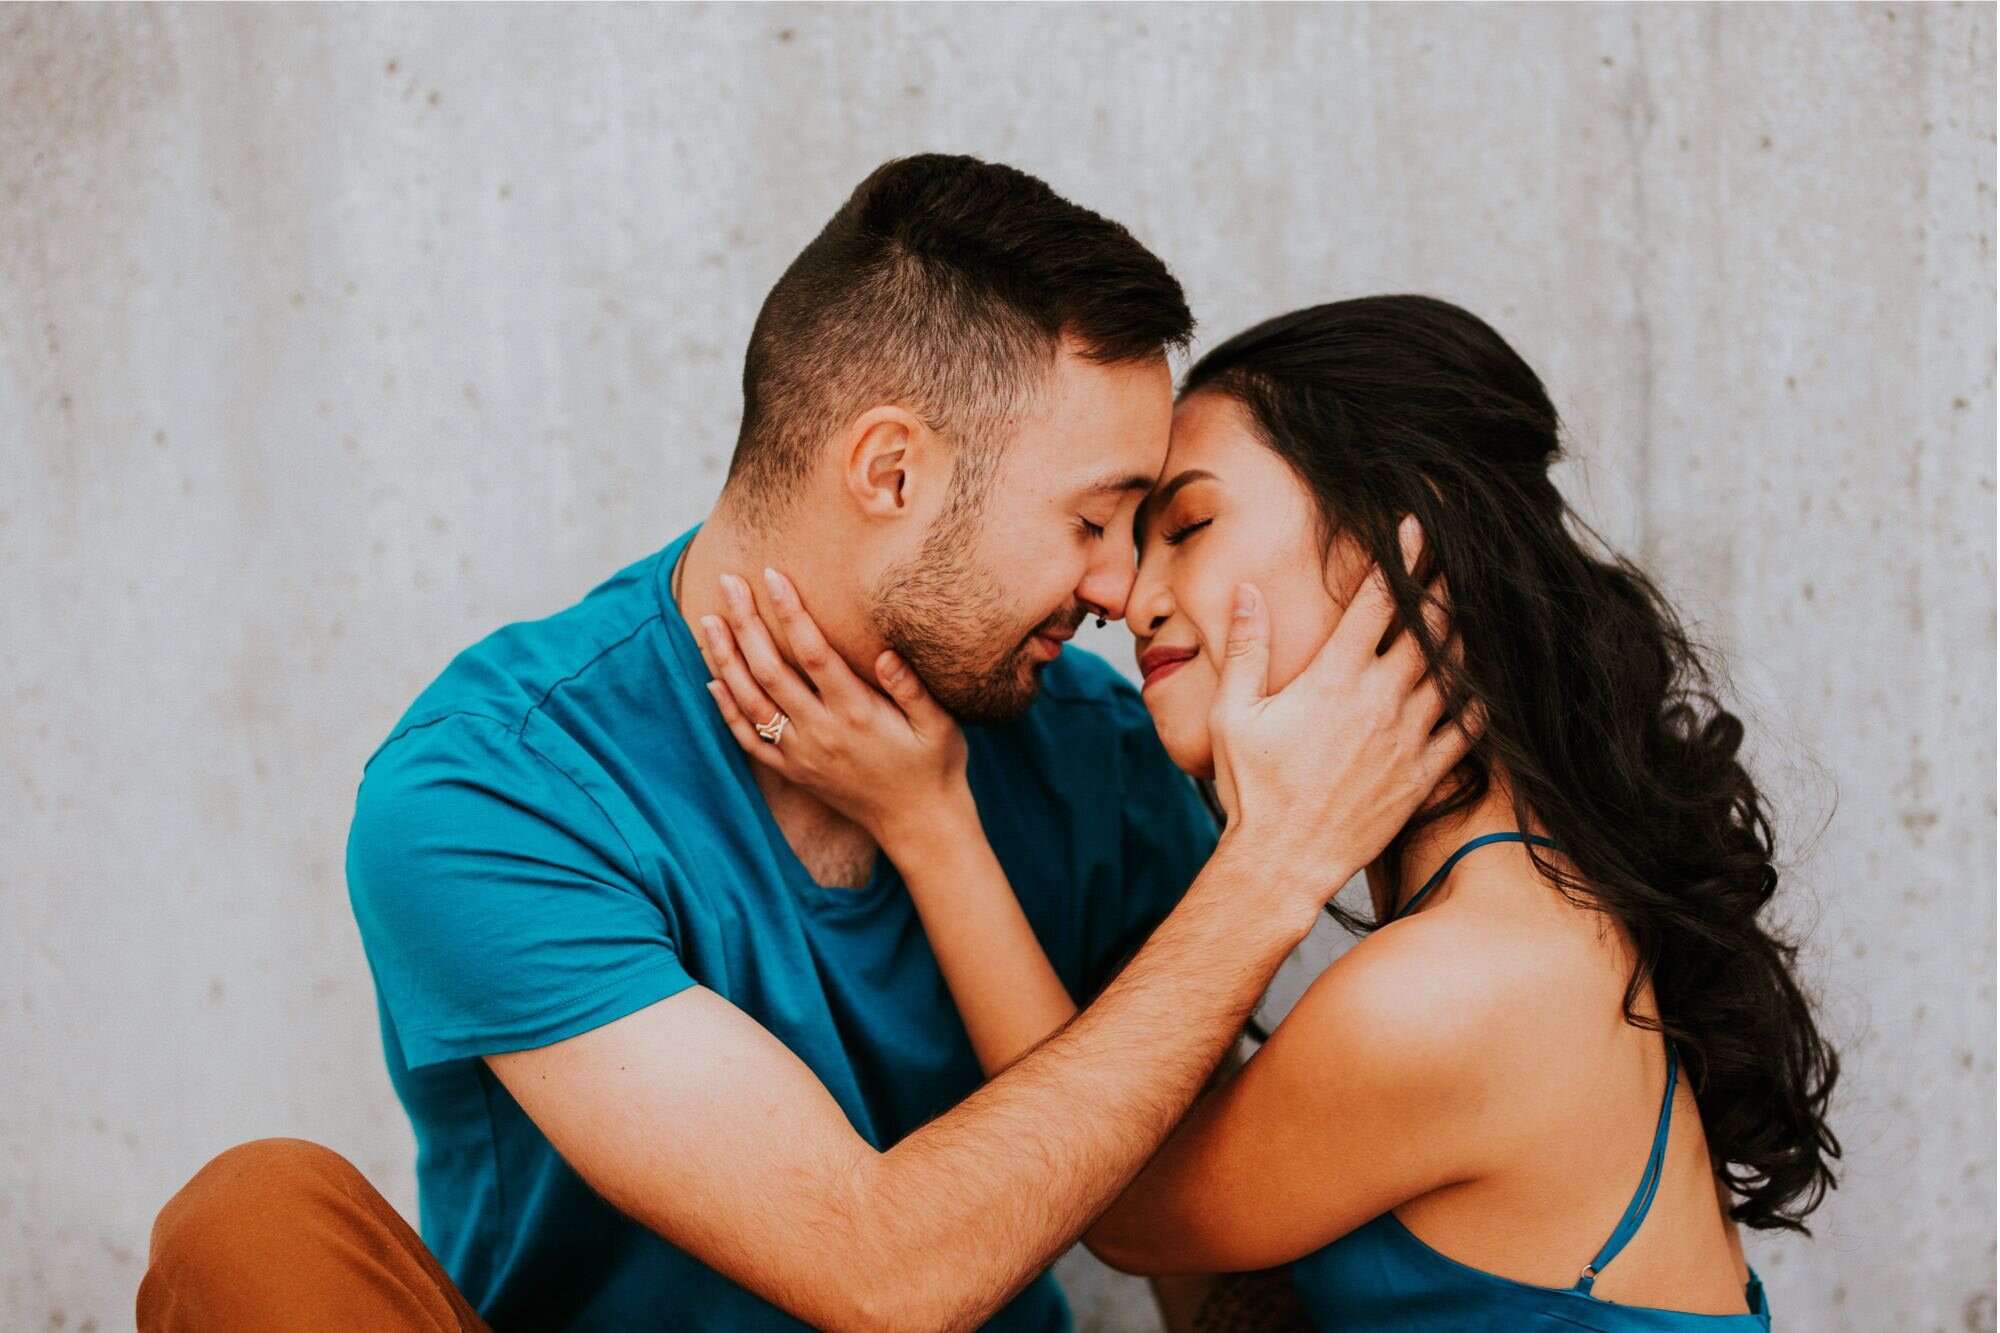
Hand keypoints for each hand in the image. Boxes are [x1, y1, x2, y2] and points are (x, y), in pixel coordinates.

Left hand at [698, 568, 970, 849]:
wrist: (919, 825)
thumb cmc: (935, 765)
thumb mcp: (940, 725)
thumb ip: (912, 687)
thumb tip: (885, 652)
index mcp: (856, 713)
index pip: (813, 653)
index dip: (791, 612)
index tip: (772, 575)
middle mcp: (821, 732)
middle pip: (770, 670)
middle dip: (746, 623)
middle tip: (728, 581)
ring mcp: (801, 754)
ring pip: (751, 701)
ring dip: (726, 659)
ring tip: (708, 620)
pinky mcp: (793, 771)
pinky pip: (749, 740)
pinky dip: (727, 709)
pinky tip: (712, 680)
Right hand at [1207, 517, 1479, 920]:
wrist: (1283, 860)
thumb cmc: (1251, 788)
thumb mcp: (1233, 712)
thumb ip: (1247, 647)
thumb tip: (1248, 591)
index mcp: (1334, 677)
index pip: (1378, 600)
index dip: (1401, 556)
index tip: (1416, 525)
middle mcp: (1379, 699)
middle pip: (1429, 627)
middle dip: (1444, 586)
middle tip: (1457, 557)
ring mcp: (1407, 737)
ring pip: (1455, 671)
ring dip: (1466, 636)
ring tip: (1475, 610)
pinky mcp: (1422, 774)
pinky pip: (1467, 730)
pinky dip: (1480, 702)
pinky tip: (1484, 686)